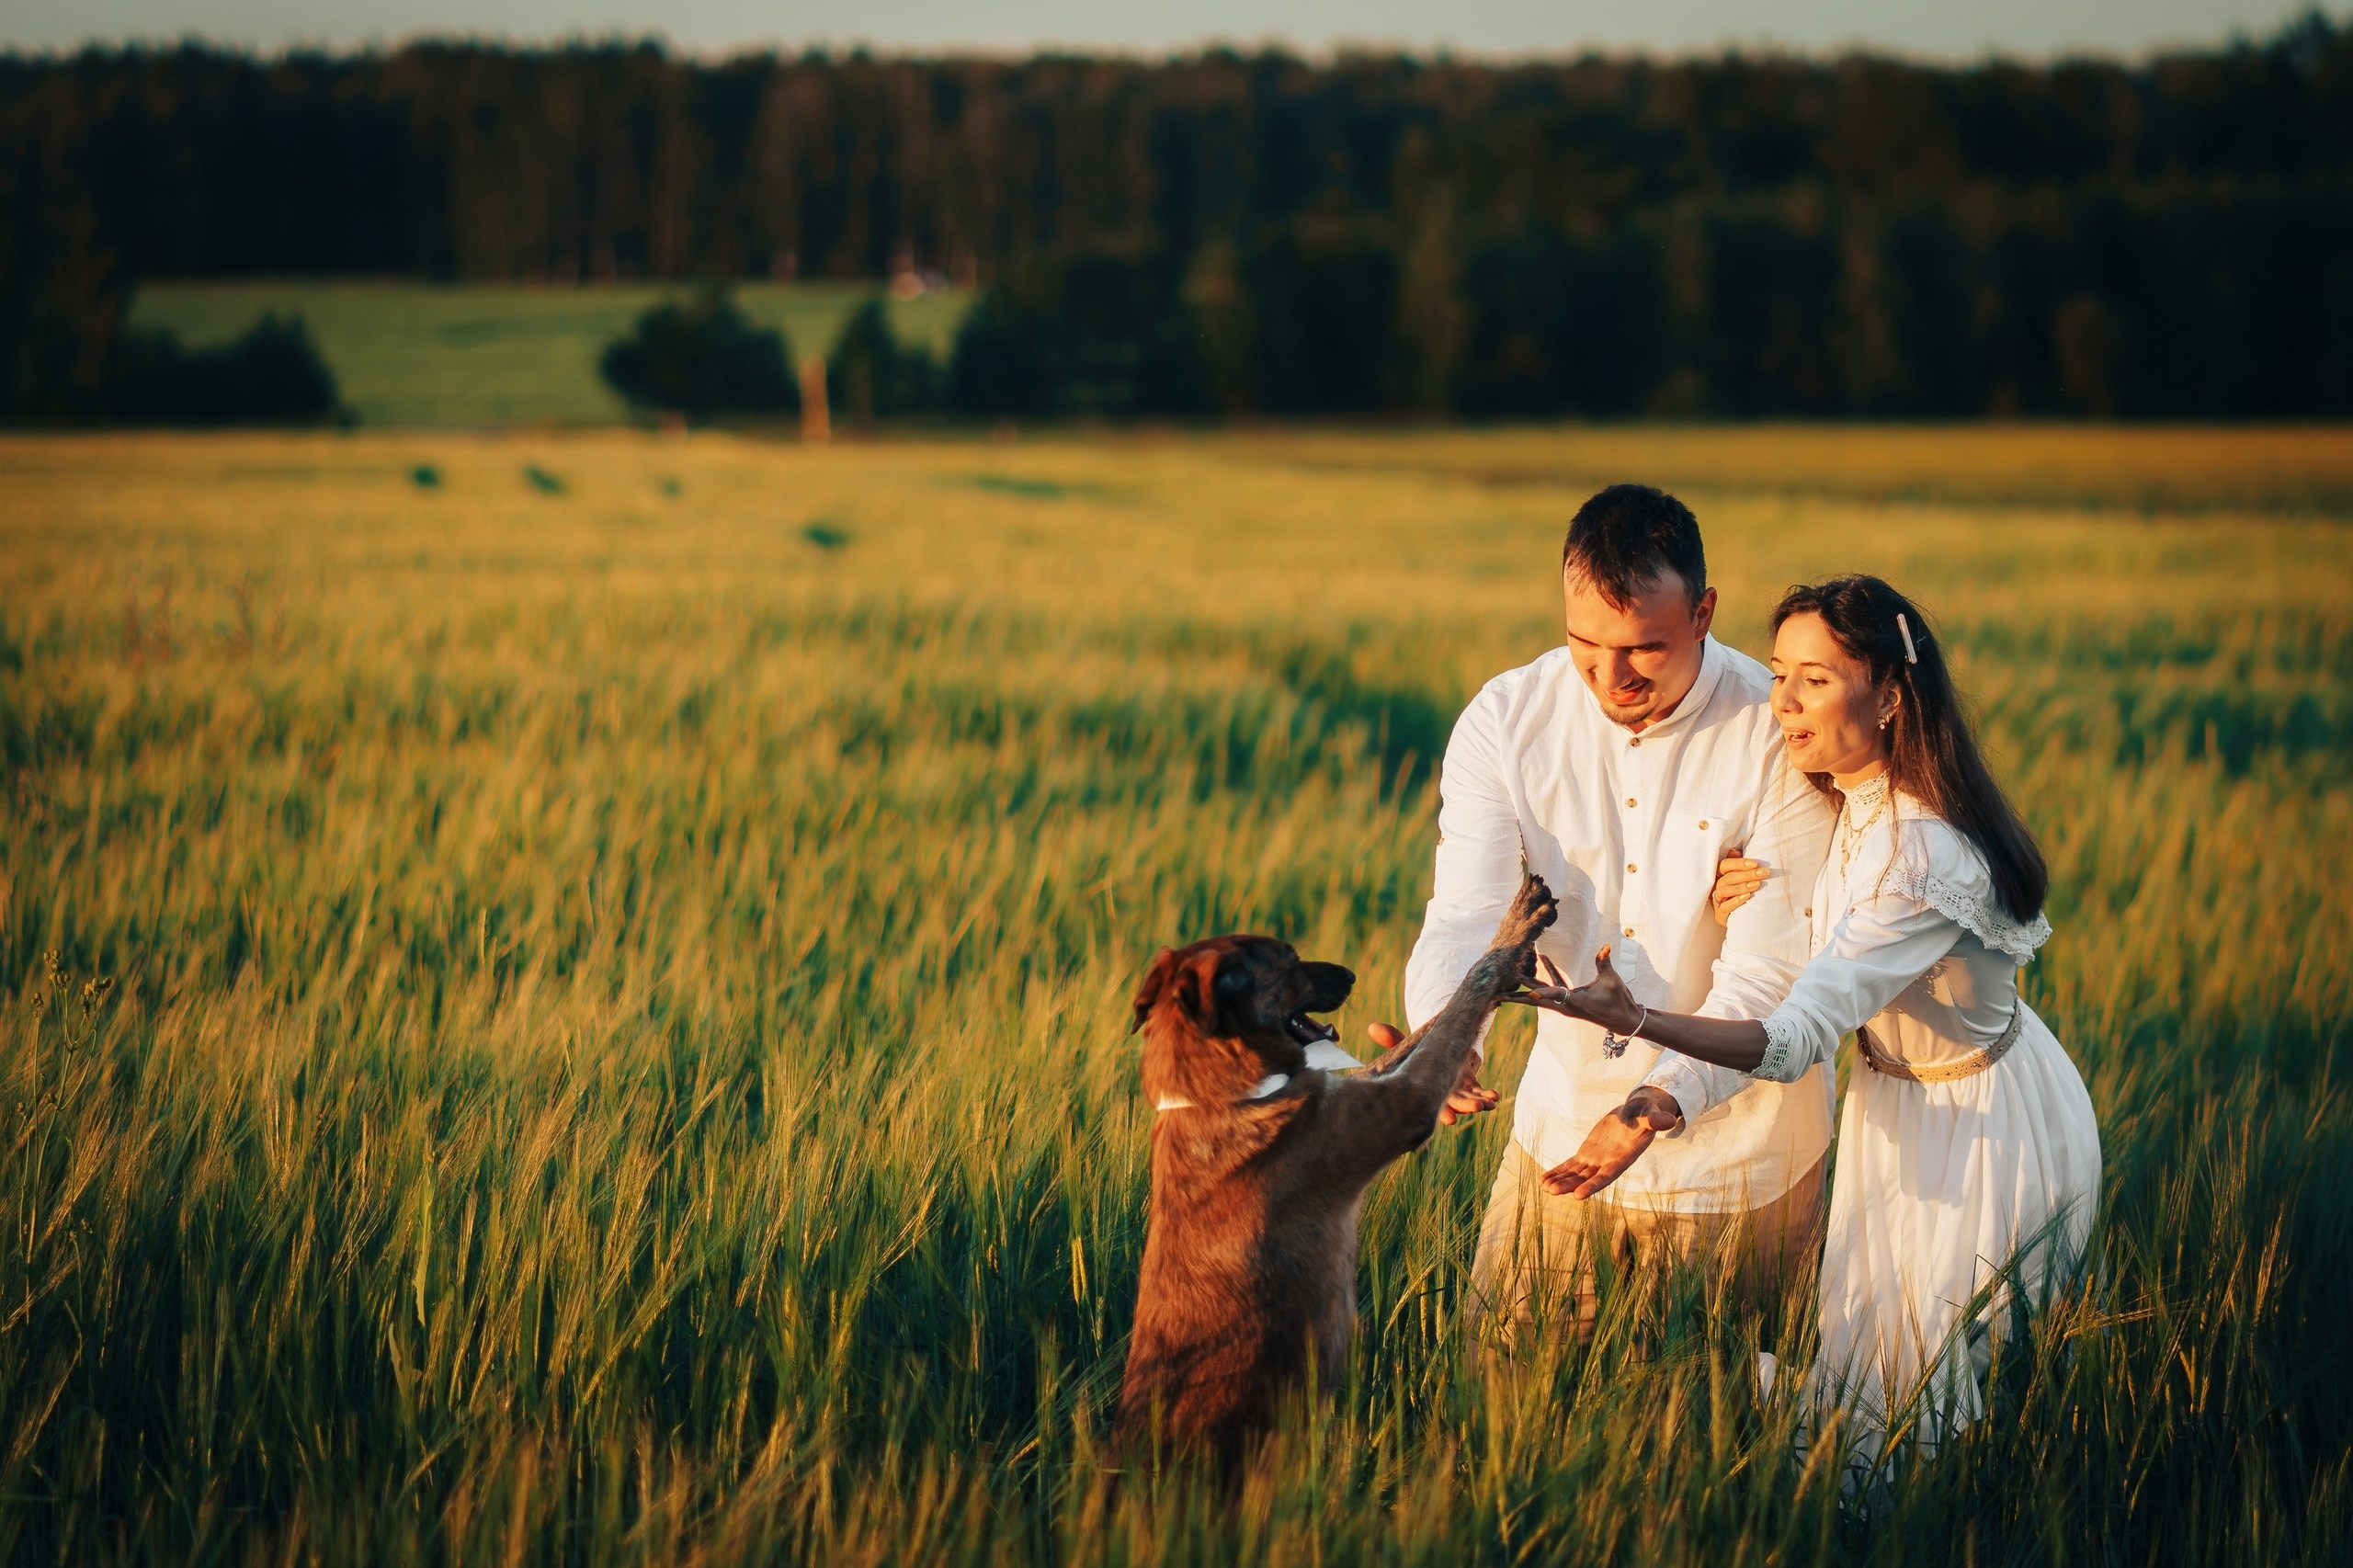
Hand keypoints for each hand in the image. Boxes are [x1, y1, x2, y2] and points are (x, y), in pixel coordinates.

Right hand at [1366, 1022, 1498, 1125]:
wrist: (1434, 1054)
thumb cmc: (1415, 1056)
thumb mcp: (1405, 1047)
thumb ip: (1391, 1038)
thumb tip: (1373, 1027)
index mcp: (1425, 1091)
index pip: (1432, 1106)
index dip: (1442, 1113)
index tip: (1451, 1119)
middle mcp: (1441, 1096)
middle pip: (1455, 1106)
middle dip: (1465, 1108)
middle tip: (1476, 1108)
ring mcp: (1458, 1094)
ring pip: (1470, 1103)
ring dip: (1479, 1104)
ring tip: (1489, 1103)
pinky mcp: (1471, 1088)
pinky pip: (1481, 1094)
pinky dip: (1488, 1096)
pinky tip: (1495, 1096)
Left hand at [1504, 948, 1642, 1034]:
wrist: (1624, 1020)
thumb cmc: (1619, 1001)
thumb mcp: (1612, 981)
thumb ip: (1604, 963)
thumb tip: (1605, 947)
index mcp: (1574, 1002)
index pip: (1555, 995)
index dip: (1541, 992)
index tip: (1526, 992)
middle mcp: (1566, 1006)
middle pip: (1536, 999)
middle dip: (1517, 995)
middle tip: (1497, 992)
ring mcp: (1565, 1004)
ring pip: (1541, 994)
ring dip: (1525, 985)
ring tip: (1508, 976)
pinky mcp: (1569, 1000)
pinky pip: (1552, 987)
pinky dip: (1545, 975)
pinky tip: (1541, 959)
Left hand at [1539, 1087, 1683, 1198]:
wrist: (1636, 1114)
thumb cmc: (1646, 1115)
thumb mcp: (1650, 1115)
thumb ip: (1656, 1120)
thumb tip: (1669, 1120)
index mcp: (1622, 1159)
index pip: (1606, 1176)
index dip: (1592, 1186)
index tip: (1577, 1195)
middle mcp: (1608, 1163)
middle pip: (1586, 1178)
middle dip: (1569, 1185)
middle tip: (1551, 1191)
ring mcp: (1596, 1160)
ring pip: (1575, 1174)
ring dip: (1560, 1180)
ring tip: (1544, 1187)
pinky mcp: (1588, 1154)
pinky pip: (1570, 1165)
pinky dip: (1558, 1171)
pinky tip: (1544, 1179)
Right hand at [1710, 848, 1767, 926]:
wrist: (1742, 915)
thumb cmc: (1742, 890)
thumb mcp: (1740, 876)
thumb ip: (1738, 863)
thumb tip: (1736, 851)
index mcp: (1720, 875)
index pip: (1724, 865)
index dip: (1739, 863)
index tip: (1755, 863)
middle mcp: (1716, 887)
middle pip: (1728, 878)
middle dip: (1747, 875)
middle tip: (1764, 873)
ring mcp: (1717, 900)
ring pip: (1724, 891)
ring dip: (1741, 887)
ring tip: (1757, 885)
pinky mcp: (1720, 914)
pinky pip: (1725, 907)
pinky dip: (1736, 901)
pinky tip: (1747, 897)